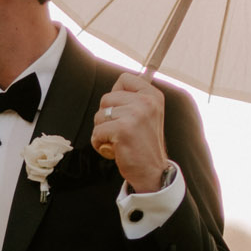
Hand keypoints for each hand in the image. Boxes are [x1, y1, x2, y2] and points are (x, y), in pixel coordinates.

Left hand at [91, 72, 168, 192]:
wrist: (152, 171)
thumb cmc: (144, 144)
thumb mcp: (147, 114)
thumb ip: (134, 98)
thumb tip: (117, 86)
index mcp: (153, 95)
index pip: (124, 79)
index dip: (116, 94)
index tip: (122, 111)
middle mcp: (146, 102)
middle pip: (106, 98)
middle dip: (106, 116)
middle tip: (120, 130)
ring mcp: (135, 115)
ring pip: (99, 115)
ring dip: (102, 131)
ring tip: (117, 140)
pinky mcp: (123, 130)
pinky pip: (97, 132)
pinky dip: (99, 143)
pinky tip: (112, 149)